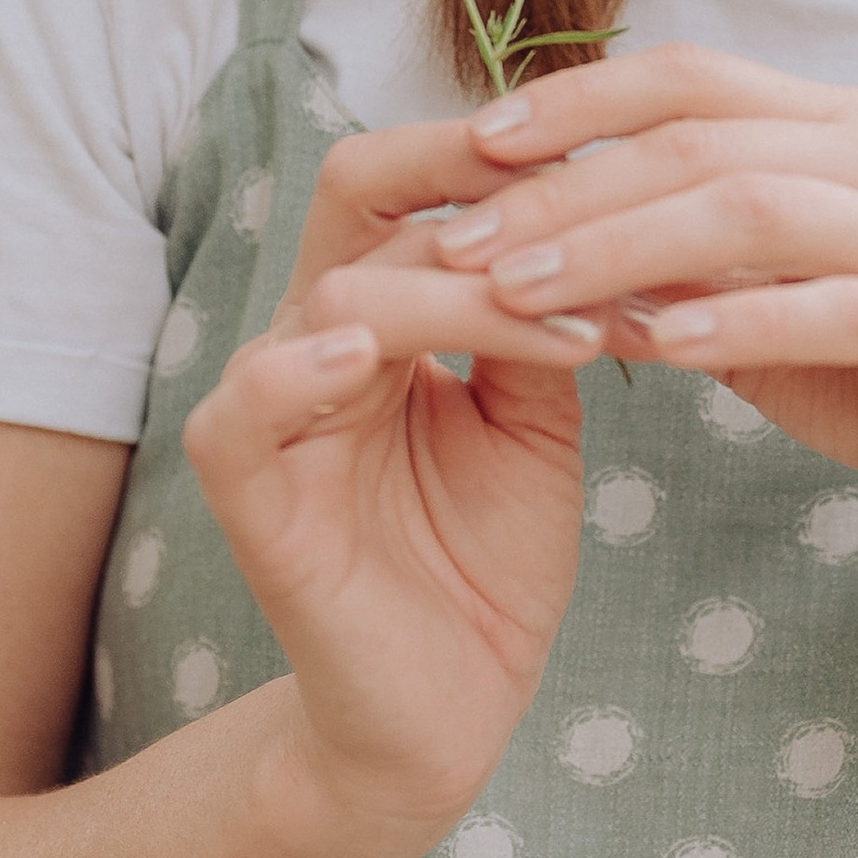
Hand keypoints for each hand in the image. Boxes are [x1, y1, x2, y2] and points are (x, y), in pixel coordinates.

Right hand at [180, 118, 600, 845]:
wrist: (454, 709)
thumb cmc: (487, 560)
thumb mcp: (540, 420)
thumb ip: (542, 319)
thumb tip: (599, 214)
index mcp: (381, 307)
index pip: (411, 181)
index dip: (496, 150)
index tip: (614, 148)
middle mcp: (316, 336)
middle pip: (360, 192)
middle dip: (469, 171)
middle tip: (586, 189)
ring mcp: (275, 411)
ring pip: (341, 294)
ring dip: (464, 297)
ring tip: (574, 330)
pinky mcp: (252, 497)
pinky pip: (243, 411)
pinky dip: (298, 370)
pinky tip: (370, 358)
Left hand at [431, 46, 857, 596]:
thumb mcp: (769, 314)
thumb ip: (678, 270)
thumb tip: (538, 245)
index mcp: (844, 131)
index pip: (690, 77)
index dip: (577, 102)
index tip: (470, 142)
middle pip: (703, 138)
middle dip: (567, 187)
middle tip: (459, 236)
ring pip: (753, 210)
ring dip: (621, 247)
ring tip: (518, 288)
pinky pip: (833, 309)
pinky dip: (736, 323)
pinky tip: (652, 347)